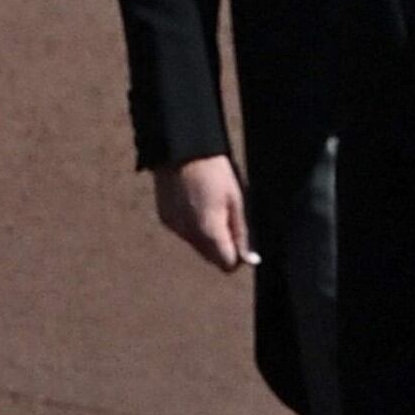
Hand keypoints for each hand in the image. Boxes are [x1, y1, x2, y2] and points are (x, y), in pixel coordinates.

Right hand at [150, 157, 251, 274]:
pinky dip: (192, 225)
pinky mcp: (165, 218)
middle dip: (222, 246)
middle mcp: (188, 235)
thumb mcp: (236, 200)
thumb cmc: (215, 171)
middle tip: (228, 217)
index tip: (241, 238)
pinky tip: (195, 202)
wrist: (181, 149)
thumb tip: (249, 259)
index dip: (237, 256)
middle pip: (211, 258)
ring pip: (197, 245)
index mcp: (209, 231)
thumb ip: (242, 233)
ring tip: (211, 205)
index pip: (226, 265)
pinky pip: (184, 232)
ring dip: (207, 236)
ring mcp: (174, 228)